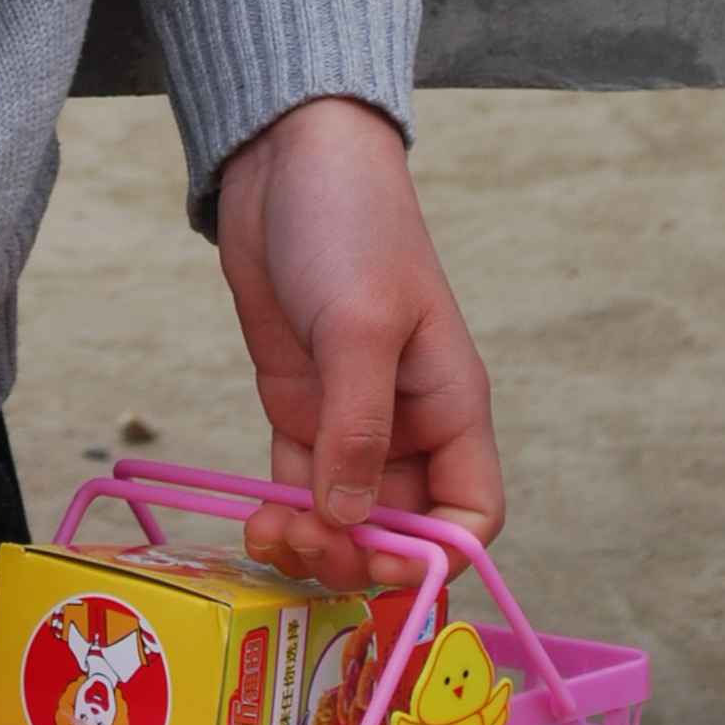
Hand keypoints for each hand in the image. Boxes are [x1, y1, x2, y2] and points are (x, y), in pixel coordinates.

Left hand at [213, 98, 501, 588]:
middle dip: (358, 555)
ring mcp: (350, 416)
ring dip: (314, 542)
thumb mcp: (358, 324)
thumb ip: (357, 424)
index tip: (380, 566)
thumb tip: (351, 518)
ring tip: (269, 535)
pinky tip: (255, 522)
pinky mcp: (300, 403)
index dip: (436, 556)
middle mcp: (406, 421)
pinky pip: (300, 484)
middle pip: (400, 527)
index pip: (469, 512)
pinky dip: (282, 512)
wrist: (287, 159)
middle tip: (306, 549)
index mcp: (450, 405)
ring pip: (345, 514)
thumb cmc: (348, 222)